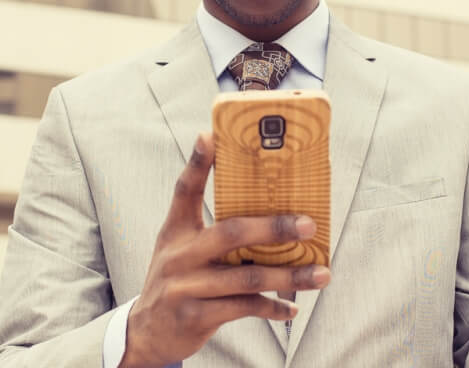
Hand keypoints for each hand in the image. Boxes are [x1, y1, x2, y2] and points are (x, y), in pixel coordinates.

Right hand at [119, 133, 330, 367]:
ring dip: (289, 276)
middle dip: (274, 228)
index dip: (197, 162)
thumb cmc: (177, 278)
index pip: (184, 190)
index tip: (209, 136)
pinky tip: (292, 307)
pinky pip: (244, 308)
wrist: (147, 332)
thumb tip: (267, 212)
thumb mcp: (180, 247)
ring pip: (247, 277)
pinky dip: (273, 306)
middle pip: (232, 233)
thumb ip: (212, 229)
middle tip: (308, 224)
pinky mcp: (196, 316)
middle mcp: (179, 255)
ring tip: (321, 274)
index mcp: (175, 231)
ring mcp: (186, 286)